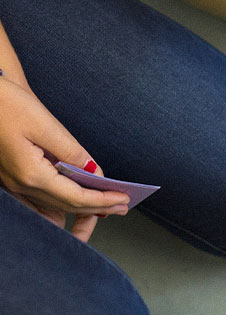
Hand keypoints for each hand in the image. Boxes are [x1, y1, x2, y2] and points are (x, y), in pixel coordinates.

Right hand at [0, 77, 128, 240]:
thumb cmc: (6, 105)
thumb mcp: (45, 125)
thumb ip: (73, 152)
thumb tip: (96, 173)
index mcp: (30, 174)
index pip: (76, 197)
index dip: (103, 200)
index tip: (124, 199)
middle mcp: (20, 185)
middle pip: (66, 206)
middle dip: (97, 208)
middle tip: (122, 206)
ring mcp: (13, 185)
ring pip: (53, 208)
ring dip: (81, 210)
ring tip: (105, 208)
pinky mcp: (11, 179)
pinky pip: (39, 203)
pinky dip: (61, 207)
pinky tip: (74, 206)